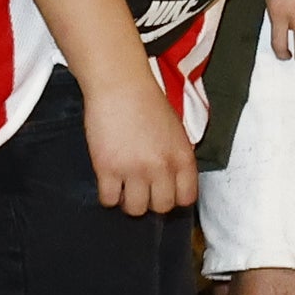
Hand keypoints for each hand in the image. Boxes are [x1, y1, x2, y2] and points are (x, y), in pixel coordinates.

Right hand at [78, 57, 195, 216]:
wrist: (120, 85)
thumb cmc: (147, 102)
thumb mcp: (176, 131)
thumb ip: (176, 159)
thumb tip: (172, 182)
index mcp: (183, 158)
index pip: (186, 198)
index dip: (174, 198)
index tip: (164, 192)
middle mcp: (162, 167)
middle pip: (161, 207)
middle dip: (151, 201)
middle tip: (141, 188)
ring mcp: (134, 170)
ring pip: (135, 209)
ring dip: (129, 201)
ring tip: (124, 186)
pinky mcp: (108, 169)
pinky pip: (109, 200)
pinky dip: (108, 195)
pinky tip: (109, 181)